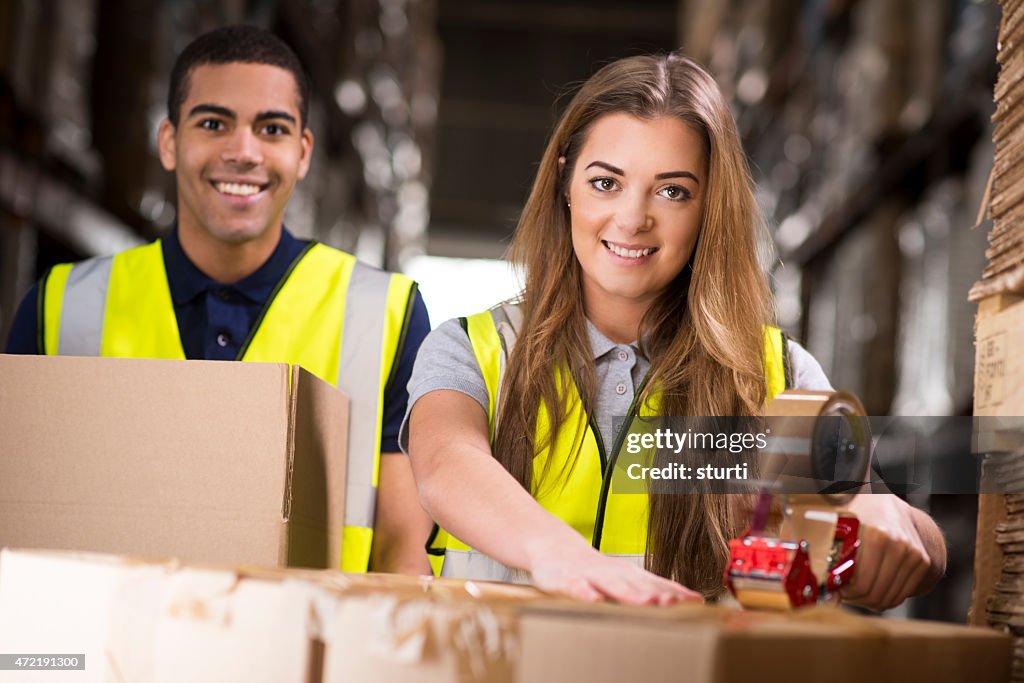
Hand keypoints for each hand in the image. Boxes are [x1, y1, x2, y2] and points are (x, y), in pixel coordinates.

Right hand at [526, 536, 700, 605]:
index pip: (656, 584)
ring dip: (630, 594)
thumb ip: (649, 589)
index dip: (675, 593)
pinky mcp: (566, 580)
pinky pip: (576, 588)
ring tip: (647, 602)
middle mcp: (613, 573)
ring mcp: (590, 576)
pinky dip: (585, 593)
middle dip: (657, 594)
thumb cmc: (593, 570)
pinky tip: (594, 600)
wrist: (555, 548)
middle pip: (638, 585)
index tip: (696, 602)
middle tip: (676, 603)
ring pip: (612, 585)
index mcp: (628, 574)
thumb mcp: (623, 578)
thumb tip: (684, 603)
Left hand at [839, 494, 933, 610]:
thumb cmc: (858, 512)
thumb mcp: (840, 522)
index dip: (845, 592)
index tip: (835, 590)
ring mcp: (914, 554)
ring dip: (870, 601)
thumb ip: (828, 546)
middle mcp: (899, 545)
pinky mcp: (922, 561)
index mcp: (876, 535)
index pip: (861, 584)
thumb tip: (816, 577)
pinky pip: (903, 593)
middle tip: (843, 594)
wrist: (889, 503)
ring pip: (890, 597)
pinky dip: (886, 597)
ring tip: (856, 592)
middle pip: (876, 593)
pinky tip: (873, 588)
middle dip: (856, 599)